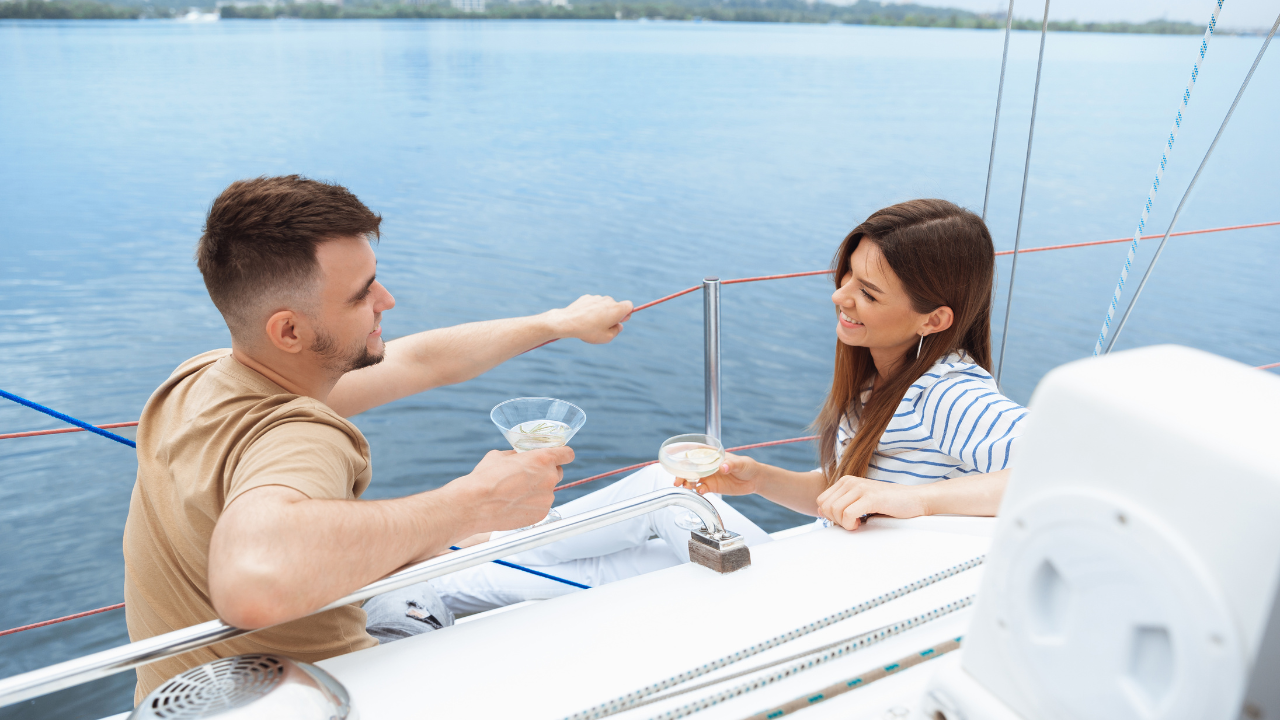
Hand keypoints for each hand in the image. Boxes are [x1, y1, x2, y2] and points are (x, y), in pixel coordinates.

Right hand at [451, 446, 573, 532]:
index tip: (559, 457)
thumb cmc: (485, 478)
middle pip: (558, 473)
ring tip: (516, 493)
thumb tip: (520, 457)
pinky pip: (541, 506)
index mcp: (543, 459)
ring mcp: (547, 498)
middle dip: (547, 473)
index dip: (563, 455)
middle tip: (530, 476)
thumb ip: (518, 455)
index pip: (567, 454)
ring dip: (537, 491)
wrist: (475, 504)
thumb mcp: (501, 456)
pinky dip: (532, 505)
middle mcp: (549, 478)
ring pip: (548, 491)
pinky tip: (515, 504)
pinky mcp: (541, 514)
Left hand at [547, 295, 632, 344]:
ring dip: (601, 312)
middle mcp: (608, 300)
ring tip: (591, 324)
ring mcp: (597, 298)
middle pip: (615, 306)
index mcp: (617, 309)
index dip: (626, 314)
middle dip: (613, 315)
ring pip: (603, 305)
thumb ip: (617, 331)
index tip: (619, 321)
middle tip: (604, 326)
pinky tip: (584, 318)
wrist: (568, 322)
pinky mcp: (586, 297)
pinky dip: (591, 310)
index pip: (629, 305)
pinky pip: (593, 304)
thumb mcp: (607, 337)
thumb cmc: (589, 331)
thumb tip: (618, 325)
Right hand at [675, 453, 759, 495]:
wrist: (754, 480)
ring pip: (693, 480)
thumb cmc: (747, 466)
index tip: (675, 460)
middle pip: (690, 468)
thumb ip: (731, 464)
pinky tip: (700, 491)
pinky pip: (701, 489)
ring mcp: (709, 476)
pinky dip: (698, 490)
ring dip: (687, 483)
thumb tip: (723, 467)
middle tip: (677, 480)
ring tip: (685, 487)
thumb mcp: (740, 463)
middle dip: (681, 474)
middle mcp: (707, 466)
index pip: (695, 453)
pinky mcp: (712, 487)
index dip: (683, 456)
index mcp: (711, 455)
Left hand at [815, 475, 928, 529]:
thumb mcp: (860, 501)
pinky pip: (847, 514)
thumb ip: (841, 503)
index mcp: (846, 481)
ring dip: (844, 523)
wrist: (914, 499)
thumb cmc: (888, 503)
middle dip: (835, 520)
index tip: (845, 520)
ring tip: (858, 523)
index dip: (829, 515)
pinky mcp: (870, 498)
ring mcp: (860, 488)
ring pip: (834, 511)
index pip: (821, 501)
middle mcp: (851, 481)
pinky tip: (861, 523)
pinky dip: (851, 524)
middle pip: (825, 506)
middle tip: (851, 523)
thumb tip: (820, 511)